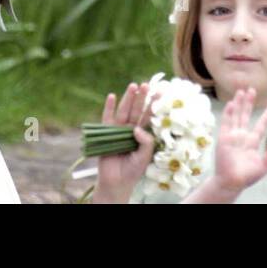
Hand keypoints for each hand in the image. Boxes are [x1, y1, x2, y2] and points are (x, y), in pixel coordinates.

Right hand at [92, 82, 155, 203]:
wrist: (116, 182)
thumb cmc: (133, 171)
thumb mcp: (144, 157)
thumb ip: (146, 142)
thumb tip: (137, 128)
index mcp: (143, 134)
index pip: (149, 116)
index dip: (154, 105)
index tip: (160, 92)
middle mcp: (131, 129)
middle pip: (137, 110)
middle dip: (142, 98)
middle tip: (146, 85)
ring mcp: (118, 130)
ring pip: (124, 111)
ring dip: (128, 98)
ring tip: (133, 86)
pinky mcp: (106, 133)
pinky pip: (107, 118)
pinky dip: (109, 107)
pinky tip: (112, 95)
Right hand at [211, 87, 266, 194]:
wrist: (232, 182)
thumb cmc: (247, 176)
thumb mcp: (264, 166)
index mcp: (252, 142)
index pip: (261, 125)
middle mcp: (242, 136)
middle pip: (246, 115)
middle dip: (249, 103)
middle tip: (252, 89)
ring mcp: (232, 136)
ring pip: (236, 115)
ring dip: (238, 103)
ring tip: (241, 91)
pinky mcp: (223, 138)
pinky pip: (226, 123)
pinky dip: (228, 113)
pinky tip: (231, 103)